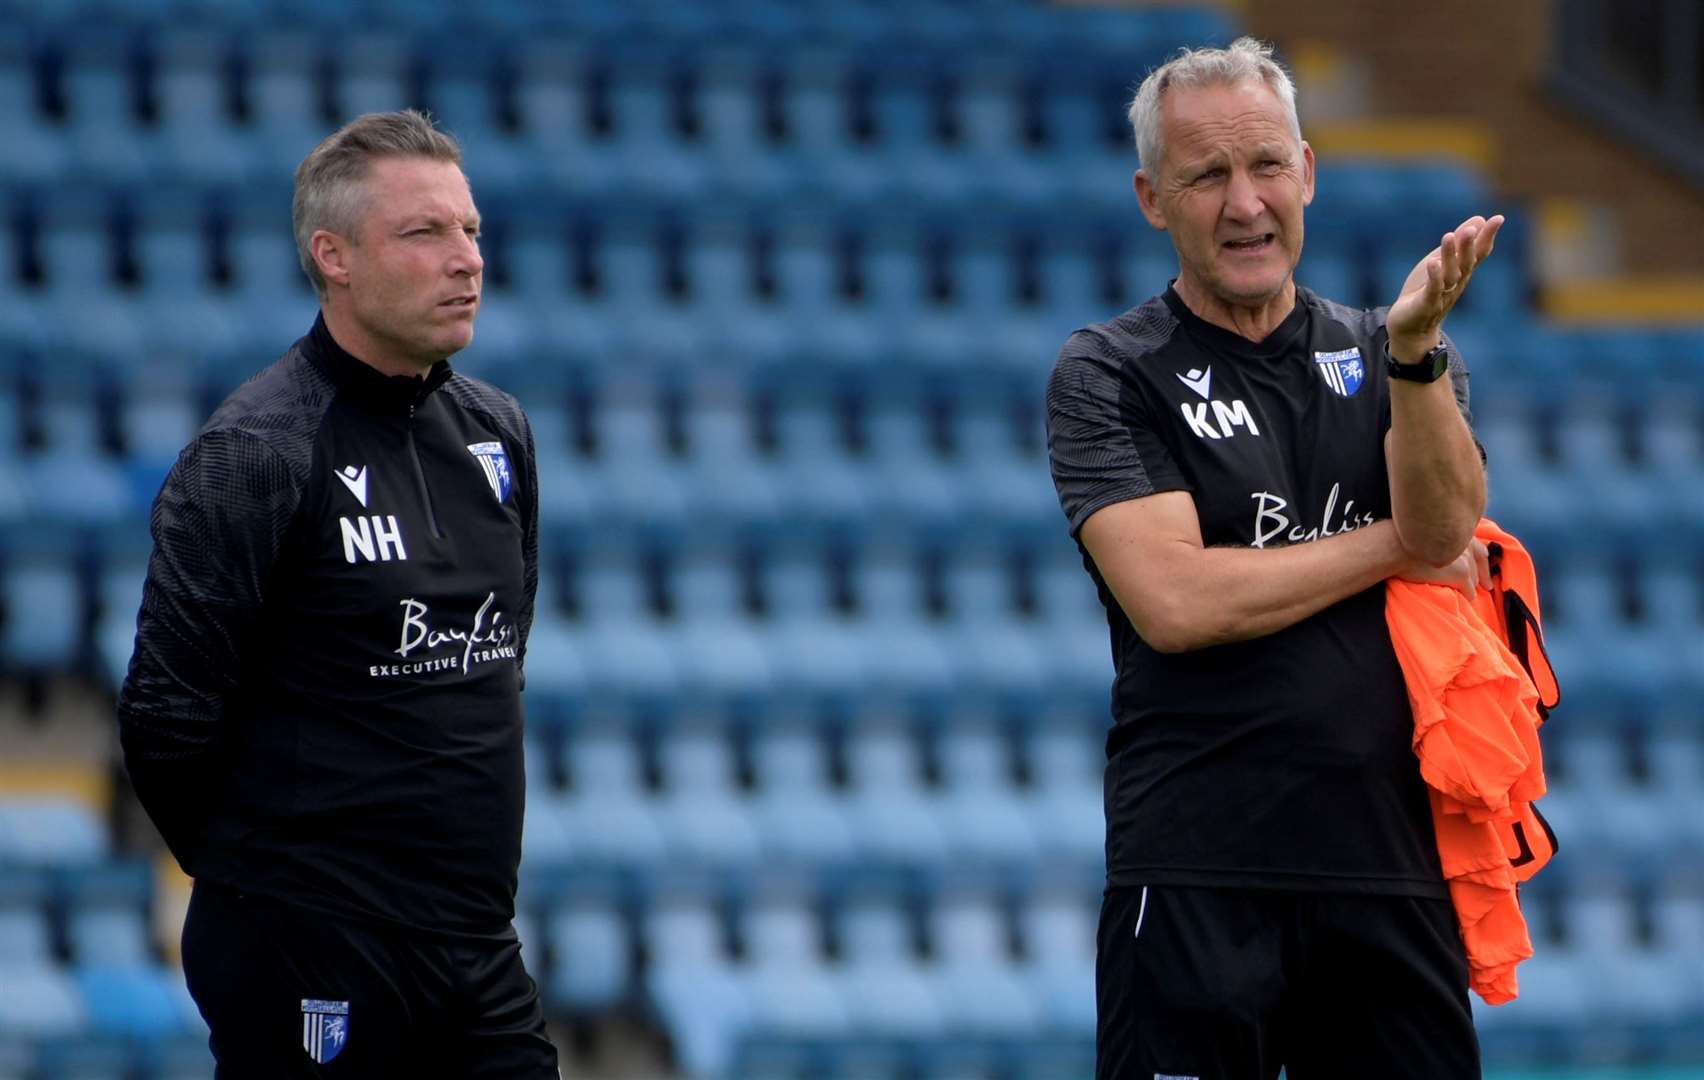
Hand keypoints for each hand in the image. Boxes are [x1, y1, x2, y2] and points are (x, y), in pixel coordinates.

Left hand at [1385, 214, 1503, 359]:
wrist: (1411, 327)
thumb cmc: (1427, 291)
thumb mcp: (1442, 262)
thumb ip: (1460, 243)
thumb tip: (1480, 219)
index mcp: (1462, 271)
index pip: (1478, 252)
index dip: (1487, 236)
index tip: (1498, 218)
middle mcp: (1456, 283)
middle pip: (1466, 263)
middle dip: (1469, 245)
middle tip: (1471, 228)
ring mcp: (1442, 295)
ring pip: (1449, 274)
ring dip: (1450, 256)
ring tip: (1449, 236)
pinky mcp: (1426, 305)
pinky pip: (1432, 290)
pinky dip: (1434, 277)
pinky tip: (1432, 264)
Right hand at [1396, 538, 1490, 598]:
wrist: (1394, 547)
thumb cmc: (1399, 539)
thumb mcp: (1422, 531)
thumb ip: (1436, 536)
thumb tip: (1435, 541)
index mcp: (1457, 531)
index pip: (1478, 546)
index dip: (1482, 557)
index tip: (1485, 561)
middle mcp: (1465, 543)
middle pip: (1480, 562)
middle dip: (1482, 573)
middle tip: (1487, 584)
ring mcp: (1464, 559)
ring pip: (1474, 577)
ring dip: (1472, 584)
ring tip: (1473, 592)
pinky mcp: (1460, 574)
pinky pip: (1470, 591)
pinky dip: (1468, 595)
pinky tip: (1465, 598)